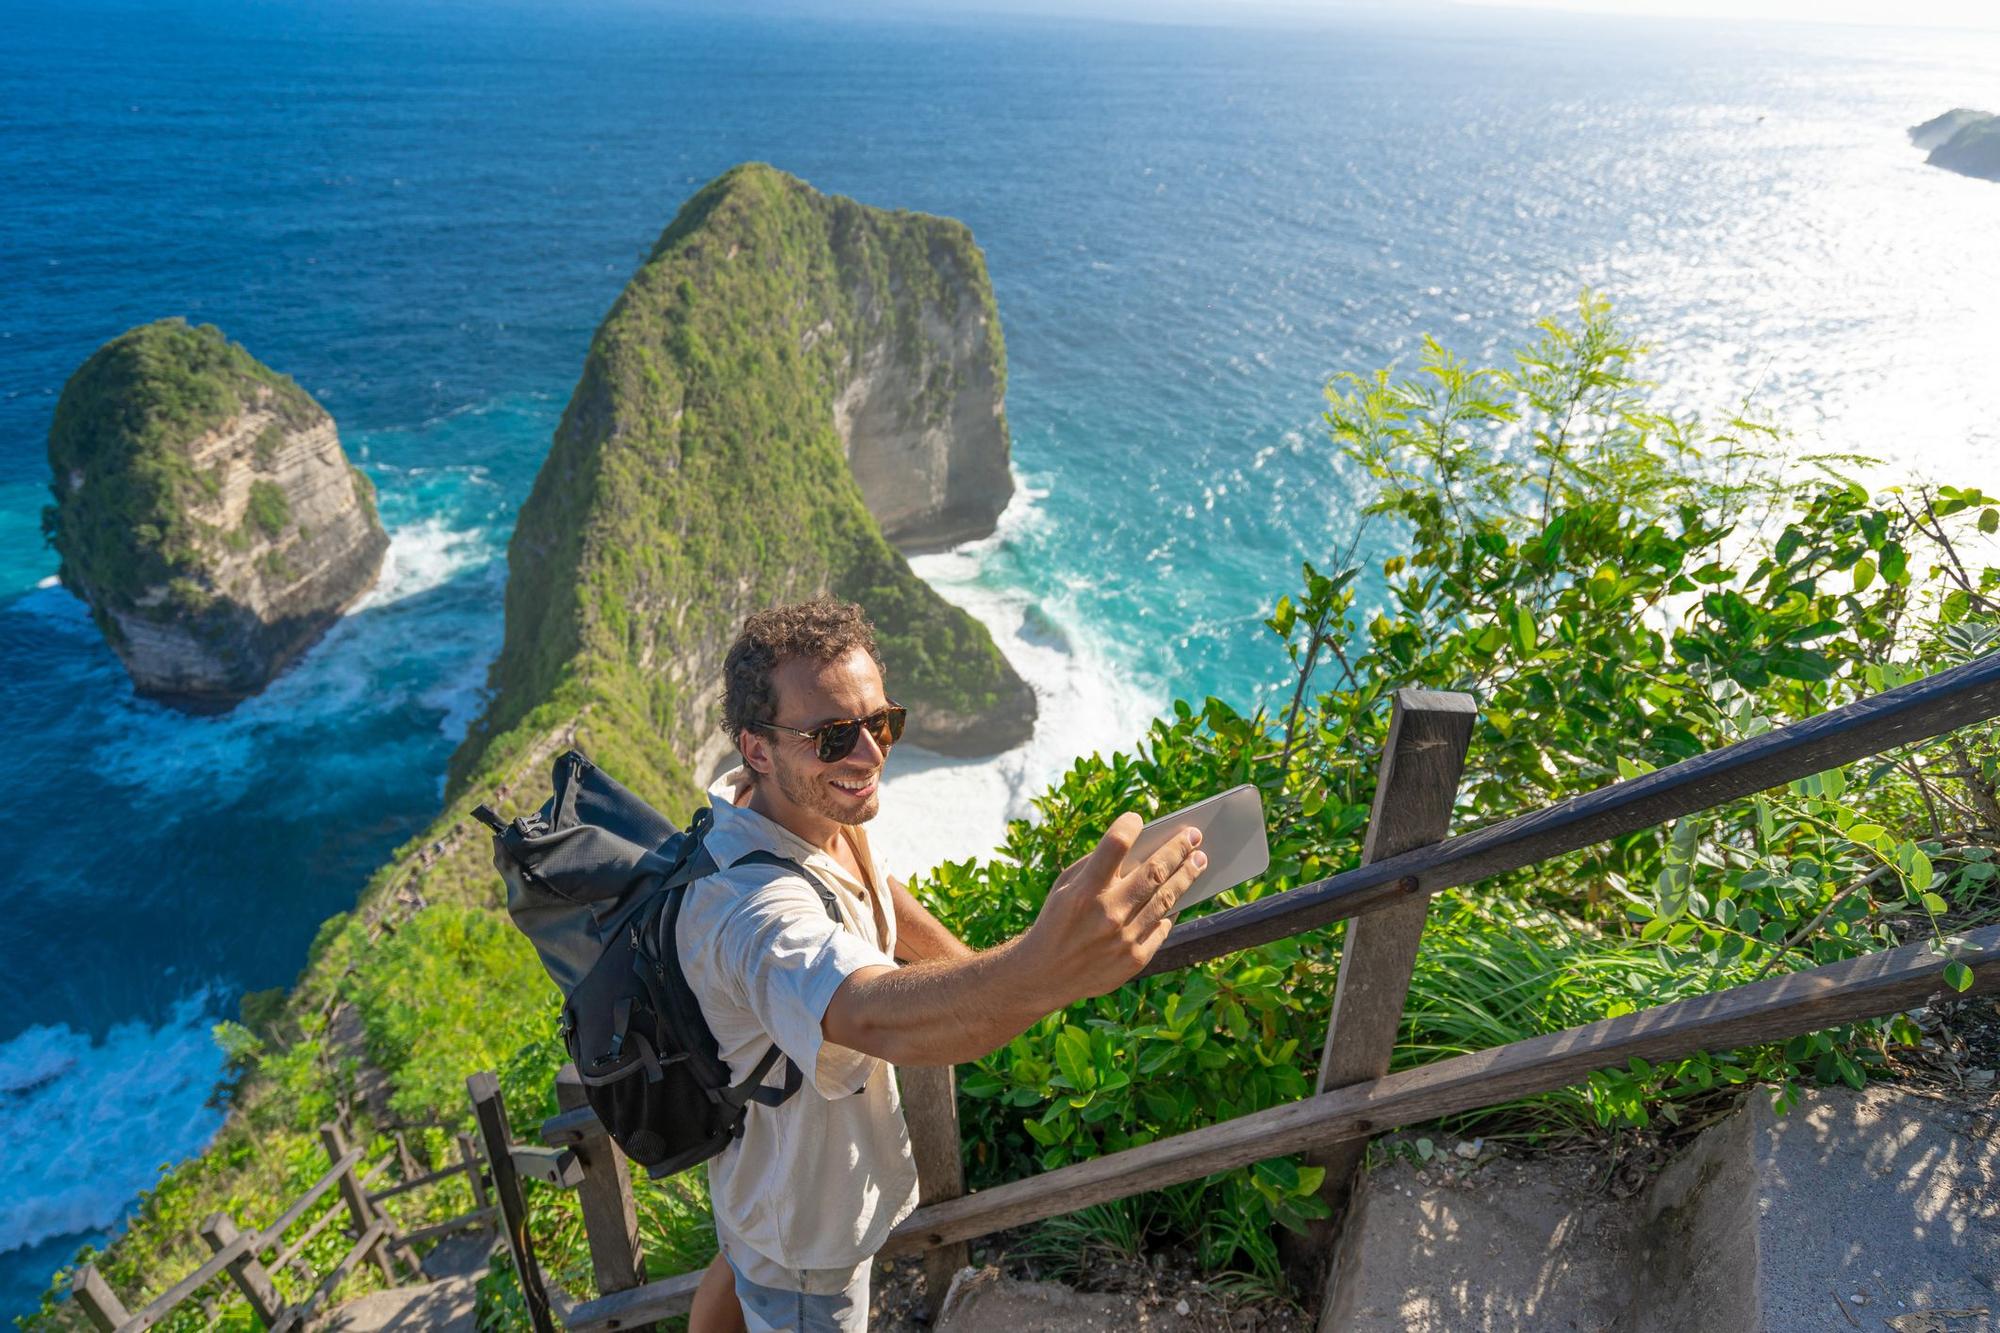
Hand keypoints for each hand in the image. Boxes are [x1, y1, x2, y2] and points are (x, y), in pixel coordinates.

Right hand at [1019, 814, 1206, 1002]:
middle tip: (1194, 836)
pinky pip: (1162, 928)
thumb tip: (1138, 847)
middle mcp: (1107, 913)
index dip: (1129, 826)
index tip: (1139, 818)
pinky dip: (1171, 911)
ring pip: (1166, 899)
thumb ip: (1096, 867)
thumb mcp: (1065, 888)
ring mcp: (1124, 938)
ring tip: (1199, 861)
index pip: (1115, 845)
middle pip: (1154, 872)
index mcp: (1084, 890)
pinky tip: (1180, 897)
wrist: (1045, 974)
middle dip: (1178, 850)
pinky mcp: (1135, 959)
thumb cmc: (1057, 920)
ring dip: (1186, 876)